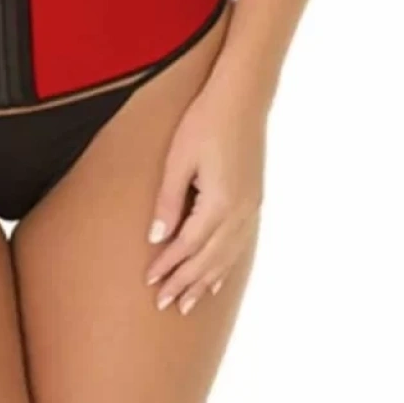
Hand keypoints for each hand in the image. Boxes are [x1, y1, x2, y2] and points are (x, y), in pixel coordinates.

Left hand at [144, 78, 265, 314]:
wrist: (242, 98)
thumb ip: (168, 201)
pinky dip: (225, 266)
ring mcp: (250, 209)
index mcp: (219, 203)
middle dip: (185, 283)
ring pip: (226, 257)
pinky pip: (239, 245)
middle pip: (208, 259)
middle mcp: (239, 213)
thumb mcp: (179, 159)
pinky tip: (217, 277)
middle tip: (163, 304)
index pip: (188, 246)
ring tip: (187, 303)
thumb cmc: (205, 122)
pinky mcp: (254, 201)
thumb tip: (156, 239)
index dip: (168, 266)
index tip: (150, 282)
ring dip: (205, 281)